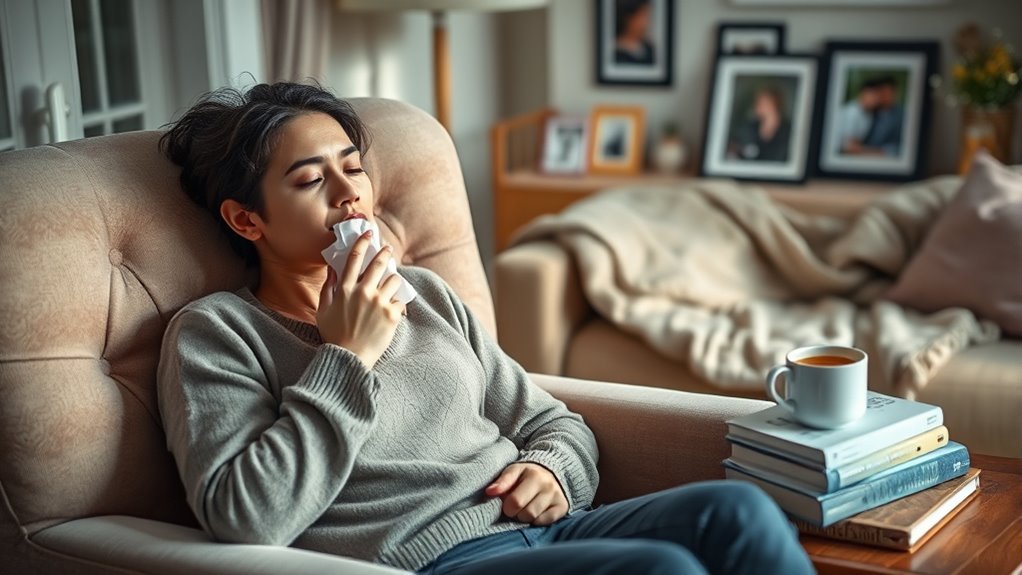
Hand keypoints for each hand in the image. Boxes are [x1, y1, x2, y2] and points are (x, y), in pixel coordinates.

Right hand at [317, 230, 405, 368]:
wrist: (350, 358)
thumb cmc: (334, 335)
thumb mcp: (323, 310)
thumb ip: (328, 288)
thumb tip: (333, 270)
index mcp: (345, 290)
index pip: (355, 258)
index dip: (362, 242)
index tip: (369, 233)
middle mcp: (363, 292)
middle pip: (379, 263)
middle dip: (385, 252)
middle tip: (387, 249)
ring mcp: (379, 303)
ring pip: (394, 280)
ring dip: (394, 281)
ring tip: (391, 286)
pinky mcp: (392, 315)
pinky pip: (400, 301)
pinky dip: (397, 305)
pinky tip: (392, 311)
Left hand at [485, 462, 568, 525]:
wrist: (551, 472)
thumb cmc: (526, 474)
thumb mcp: (514, 471)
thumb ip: (502, 482)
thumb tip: (489, 492)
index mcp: (534, 475)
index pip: (515, 502)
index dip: (507, 506)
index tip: (507, 502)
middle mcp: (548, 486)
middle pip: (525, 513)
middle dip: (516, 512)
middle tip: (516, 506)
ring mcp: (557, 497)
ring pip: (534, 518)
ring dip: (525, 517)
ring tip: (525, 507)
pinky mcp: (562, 507)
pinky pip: (546, 522)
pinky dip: (538, 520)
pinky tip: (536, 511)